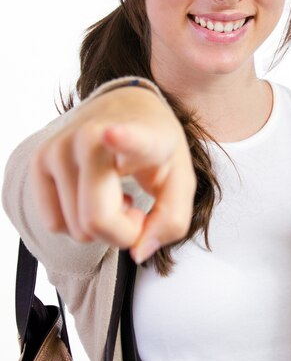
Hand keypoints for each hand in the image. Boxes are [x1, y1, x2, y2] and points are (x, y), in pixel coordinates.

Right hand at [30, 86, 195, 263]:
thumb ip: (172, 221)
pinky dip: (77, 223)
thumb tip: (137, 252)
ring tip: (113, 193)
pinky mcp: (38, 161)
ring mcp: (59, 147)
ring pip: (75, 229)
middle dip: (122, 232)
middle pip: (97, 220)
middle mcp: (91, 137)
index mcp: (140, 136)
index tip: (111, 134)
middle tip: (134, 208)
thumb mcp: (181, 181)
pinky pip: (54, 224)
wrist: (126, 108)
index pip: (129, 138)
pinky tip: (92, 194)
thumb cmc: (155, 149)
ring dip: (101, 226)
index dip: (122, 139)